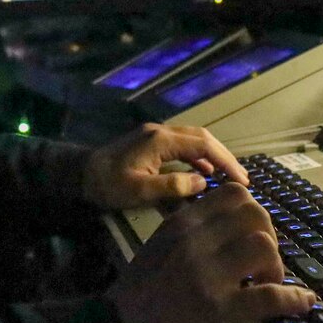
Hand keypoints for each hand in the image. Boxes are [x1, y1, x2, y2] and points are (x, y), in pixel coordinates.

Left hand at [81, 123, 249, 210]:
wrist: (80, 174)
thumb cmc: (108, 185)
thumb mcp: (140, 190)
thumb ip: (173, 186)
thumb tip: (203, 183)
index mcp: (160, 140)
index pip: (203, 145)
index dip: (226, 161)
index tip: (242, 180)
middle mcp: (160, 131)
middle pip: (201, 138)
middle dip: (224, 156)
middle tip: (241, 178)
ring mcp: (154, 135)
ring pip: (192, 139)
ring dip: (212, 155)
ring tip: (228, 177)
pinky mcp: (149, 142)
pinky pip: (181, 145)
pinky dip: (197, 157)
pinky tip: (202, 174)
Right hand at [104, 183, 315, 322]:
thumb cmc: (139, 296)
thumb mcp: (159, 249)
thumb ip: (189, 235)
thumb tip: (229, 232)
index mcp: (181, 225)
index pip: (233, 194)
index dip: (254, 213)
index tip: (253, 235)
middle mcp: (196, 242)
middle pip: (256, 215)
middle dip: (270, 236)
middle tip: (264, 262)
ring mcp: (210, 275)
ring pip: (264, 247)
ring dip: (276, 266)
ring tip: (268, 283)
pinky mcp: (223, 310)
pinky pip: (271, 296)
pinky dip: (294, 299)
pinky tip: (302, 304)